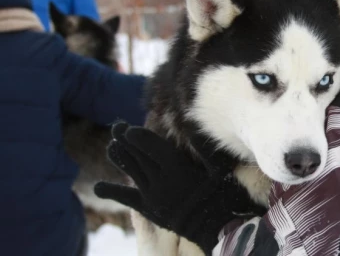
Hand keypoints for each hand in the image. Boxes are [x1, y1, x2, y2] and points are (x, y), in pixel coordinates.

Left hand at [95, 123, 265, 250]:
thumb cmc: (224, 198)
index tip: (129, 129)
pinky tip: (97, 188)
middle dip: (126, 141)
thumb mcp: (220, 171)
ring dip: (121, 158)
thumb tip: (194, 125)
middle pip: (139, 157)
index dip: (139, 137)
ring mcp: (153, 196)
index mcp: (177, 169)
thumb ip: (205, 148)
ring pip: (132, 173)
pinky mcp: (151, 210)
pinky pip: (128, 199)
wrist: (219, 231)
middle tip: (116, 127)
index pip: (152, 147)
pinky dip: (113, 192)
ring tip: (111, 146)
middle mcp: (160, 181)